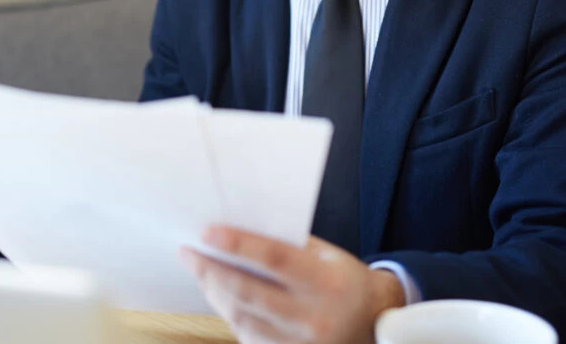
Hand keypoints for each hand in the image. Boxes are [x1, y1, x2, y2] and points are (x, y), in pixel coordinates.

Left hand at [181, 226, 403, 343]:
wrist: (377, 325)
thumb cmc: (345, 280)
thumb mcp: (326, 256)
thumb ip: (287, 246)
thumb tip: (236, 232)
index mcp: (327, 283)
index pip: (274, 259)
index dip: (238, 245)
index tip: (206, 232)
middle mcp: (315, 318)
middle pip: (249, 293)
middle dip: (212, 271)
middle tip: (188, 253)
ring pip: (243, 320)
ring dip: (215, 294)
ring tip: (199, 272)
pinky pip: (250, 339)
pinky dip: (230, 315)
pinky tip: (219, 296)